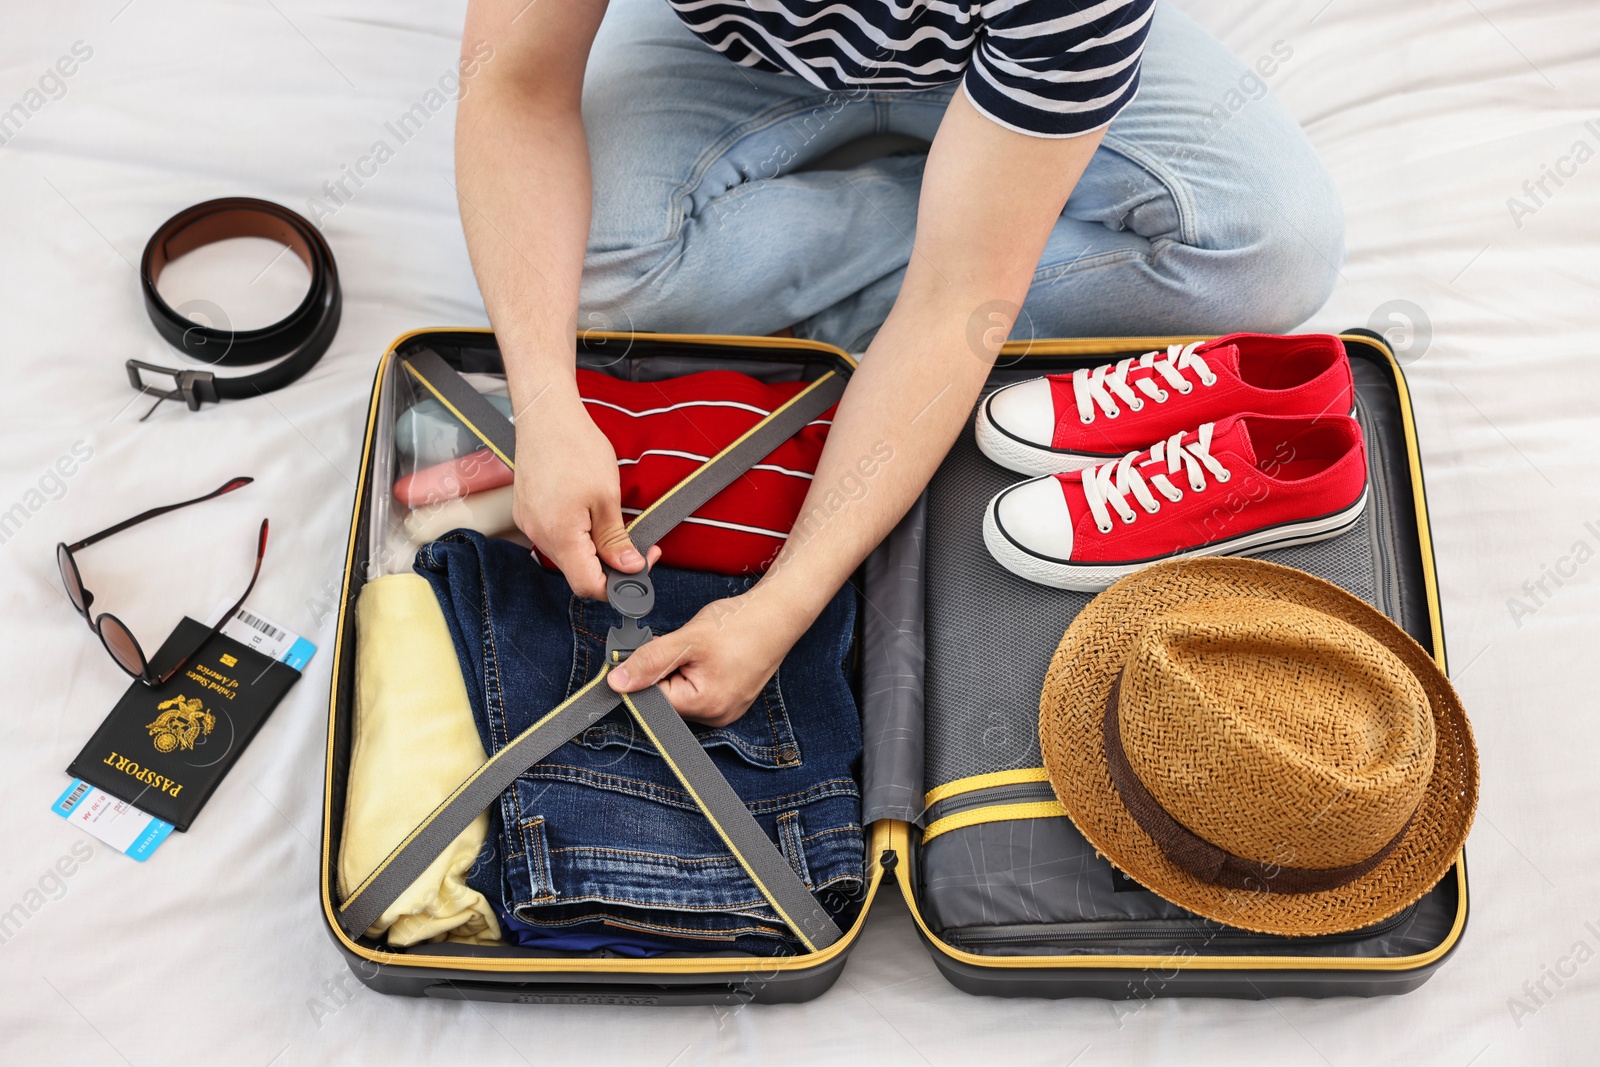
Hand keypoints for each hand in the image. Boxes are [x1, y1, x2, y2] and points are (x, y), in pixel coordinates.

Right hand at [512, 399, 659, 599]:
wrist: (546, 416)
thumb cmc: (576, 448)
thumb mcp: (607, 497)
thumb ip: (616, 540)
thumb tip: (630, 568)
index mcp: (559, 536)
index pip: (588, 586)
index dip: (618, 586)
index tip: (640, 568)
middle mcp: (538, 535)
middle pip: (578, 573)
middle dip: (609, 566)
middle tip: (638, 544)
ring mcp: (529, 524)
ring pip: (568, 556)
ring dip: (593, 550)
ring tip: (613, 523)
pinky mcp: (527, 513)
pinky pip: (555, 537)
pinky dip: (577, 536)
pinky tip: (591, 515)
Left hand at [605, 594, 800, 725]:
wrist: (778, 614)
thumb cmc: (740, 624)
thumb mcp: (687, 640)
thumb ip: (649, 661)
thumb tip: (617, 682)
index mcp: (705, 706)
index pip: (654, 700)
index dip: (645, 674)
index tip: (651, 650)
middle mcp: (717, 715)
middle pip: (669, 699)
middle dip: (665, 671)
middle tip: (683, 645)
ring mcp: (726, 709)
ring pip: (683, 693)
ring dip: (681, 670)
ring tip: (701, 649)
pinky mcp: (731, 699)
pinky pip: (700, 690)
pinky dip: (696, 671)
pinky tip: (710, 655)